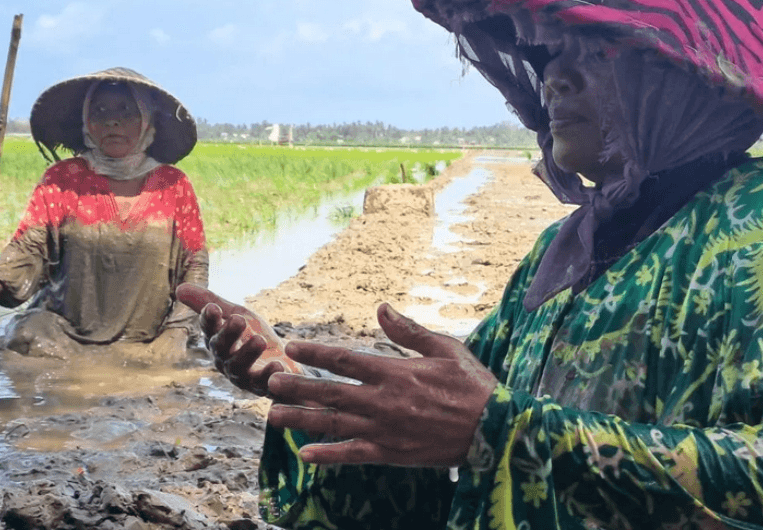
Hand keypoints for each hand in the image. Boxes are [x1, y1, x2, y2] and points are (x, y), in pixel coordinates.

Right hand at [175, 283, 301, 395]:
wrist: (282, 359)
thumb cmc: (252, 335)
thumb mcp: (235, 314)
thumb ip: (211, 301)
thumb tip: (179, 287)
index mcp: (218, 340)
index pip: (209, 329)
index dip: (209, 319)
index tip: (212, 308)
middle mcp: (225, 359)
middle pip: (222, 348)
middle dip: (228, 334)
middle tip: (237, 319)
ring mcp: (242, 375)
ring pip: (239, 367)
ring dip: (247, 353)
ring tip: (259, 340)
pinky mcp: (262, 385)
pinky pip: (263, 383)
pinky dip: (269, 375)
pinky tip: (278, 365)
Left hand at [266, 303, 498, 466]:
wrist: (494, 429)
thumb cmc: (473, 385)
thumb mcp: (446, 348)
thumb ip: (409, 331)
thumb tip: (381, 308)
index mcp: (395, 372)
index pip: (344, 360)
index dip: (315, 353)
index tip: (291, 347)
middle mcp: (383, 401)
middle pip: (329, 392)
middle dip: (297, 387)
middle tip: (268, 383)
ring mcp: (384, 429)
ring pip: (334, 424)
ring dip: (301, 420)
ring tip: (273, 418)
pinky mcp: (391, 452)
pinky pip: (353, 454)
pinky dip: (328, 455)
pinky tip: (306, 454)